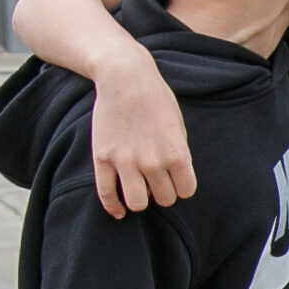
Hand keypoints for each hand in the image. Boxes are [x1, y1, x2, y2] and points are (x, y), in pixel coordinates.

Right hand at [89, 52, 194, 217]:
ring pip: (137, 203)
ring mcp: (126, 161)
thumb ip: (179, 154)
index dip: (181, 186)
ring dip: (140, 200)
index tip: (175, 178)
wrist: (125, 77)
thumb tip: (175, 180)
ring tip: (139, 188)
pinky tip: (118, 211)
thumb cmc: (156, 99)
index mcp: (177, 154)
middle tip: (156, 179)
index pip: (185, 191)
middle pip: (164, 199)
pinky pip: (107, 194)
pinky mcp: (103, 158)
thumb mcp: (178, 125)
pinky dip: (113, 207)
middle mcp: (153, 162)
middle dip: (162, 191)